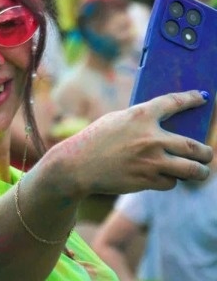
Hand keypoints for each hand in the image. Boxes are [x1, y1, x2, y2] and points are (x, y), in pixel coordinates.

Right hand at [50, 90, 212, 197]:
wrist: (76, 166)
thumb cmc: (94, 141)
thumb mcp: (116, 121)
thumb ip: (140, 121)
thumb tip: (168, 127)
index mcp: (141, 116)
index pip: (176, 102)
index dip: (193, 98)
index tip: (203, 98)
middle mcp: (151, 138)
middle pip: (195, 146)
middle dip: (206, 152)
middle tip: (206, 154)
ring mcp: (150, 161)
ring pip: (191, 169)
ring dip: (199, 171)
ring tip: (200, 171)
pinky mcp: (146, 181)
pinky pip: (170, 182)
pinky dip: (169, 180)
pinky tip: (164, 177)